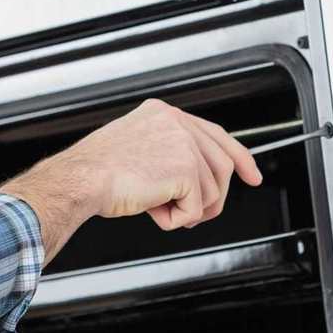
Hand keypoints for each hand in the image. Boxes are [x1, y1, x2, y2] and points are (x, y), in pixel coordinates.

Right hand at [0, 99, 262, 263]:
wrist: (81, 178)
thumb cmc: (95, 170)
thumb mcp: (134, 147)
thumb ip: (164, 153)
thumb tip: (189, 181)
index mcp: (162, 113)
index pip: (214, 133)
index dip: (239, 157)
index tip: (251, 174)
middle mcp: (176, 122)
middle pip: (221, 164)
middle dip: (216, 197)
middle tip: (197, 215)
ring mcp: (183, 143)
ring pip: (212, 190)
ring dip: (190, 210)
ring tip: (163, 211)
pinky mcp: (185, 168)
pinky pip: (196, 207)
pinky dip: (176, 219)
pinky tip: (155, 212)